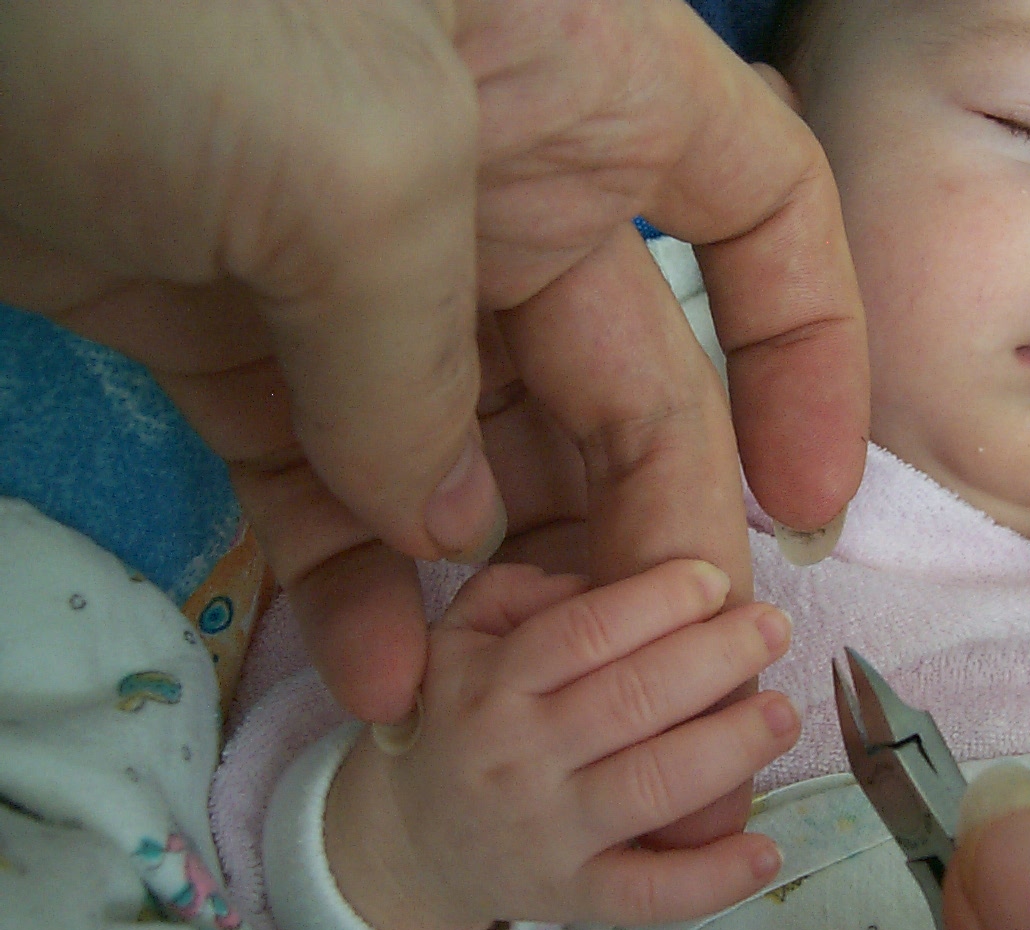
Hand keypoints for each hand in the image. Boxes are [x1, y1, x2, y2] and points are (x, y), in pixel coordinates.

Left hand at [0, 1, 866, 736]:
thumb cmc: (161, 2)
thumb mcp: (355, 159)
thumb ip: (423, 363)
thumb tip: (435, 527)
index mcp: (577, 82)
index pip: (758, 206)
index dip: (807, 352)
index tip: (803, 500)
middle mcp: (493, 176)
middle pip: (620, 375)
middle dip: (639, 524)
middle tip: (638, 660)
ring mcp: (362, 265)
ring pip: (476, 451)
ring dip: (495, 583)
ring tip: (503, 698)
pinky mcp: (236, 336)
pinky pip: (329, 479)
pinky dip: (354, 581)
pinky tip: (375, 680)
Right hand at [321, 559, 799, 929]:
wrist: (411, 843)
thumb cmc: (465, 718)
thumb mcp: (461, 637)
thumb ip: (517, 592)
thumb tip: (601, 578)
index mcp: (493, 683)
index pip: (584, 632)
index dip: (659, 600)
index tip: (715, 579)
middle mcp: (519, 757)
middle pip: (632, 700)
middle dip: (716, 657)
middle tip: (774, 628)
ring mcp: (549, 833)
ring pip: (652, 787)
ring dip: (730, 747)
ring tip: (784, 713)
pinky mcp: (574, 896)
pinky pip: (648, 894)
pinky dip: (713, 879)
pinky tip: (768, 852)